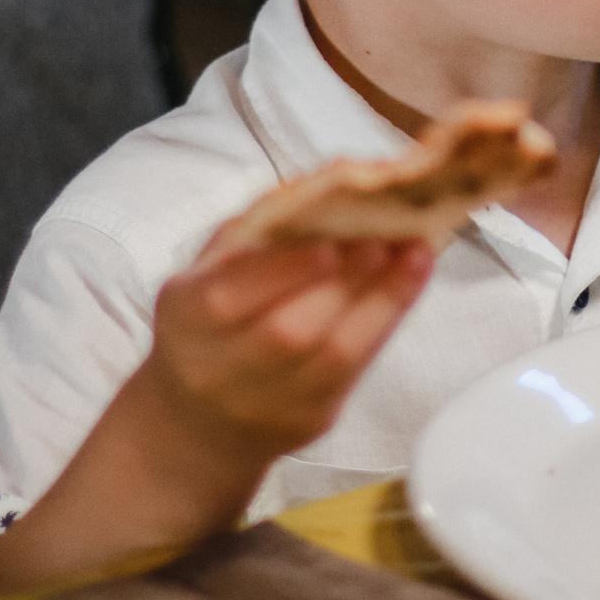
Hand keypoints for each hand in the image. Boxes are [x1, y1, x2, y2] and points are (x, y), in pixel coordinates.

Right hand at [133, 232, 435, 468]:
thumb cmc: (210, 325)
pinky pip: (358, 370)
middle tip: (385, 239)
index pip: (229, 297)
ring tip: (415, 252)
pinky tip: (413, 279)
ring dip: (384, 298)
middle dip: (344, 282)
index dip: (283, 271)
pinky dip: (390, 317)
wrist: (198, 422)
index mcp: (184, 317)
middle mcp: (219, 368)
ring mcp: (268, 403)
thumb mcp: (210, 271)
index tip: (328, 241)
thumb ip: (260, 228)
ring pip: (334, 356)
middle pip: (287, 333)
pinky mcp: (312, 418)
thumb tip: (329, 178)